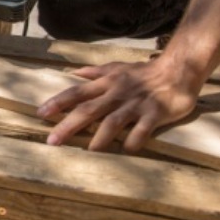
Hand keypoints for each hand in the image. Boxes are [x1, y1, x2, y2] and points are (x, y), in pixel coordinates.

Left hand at [36, 59, 198, 152]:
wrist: (178, 70)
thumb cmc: (143, 72)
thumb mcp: (116, 67)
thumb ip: (94, 72)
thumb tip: (73, 73)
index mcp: (106, 83)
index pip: (76, 92)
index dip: (58, 102)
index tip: (40, 114)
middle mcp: (117, 93)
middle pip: (88, 110)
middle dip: (68, 125)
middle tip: (52, 141)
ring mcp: (136, 104)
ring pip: (113, 122)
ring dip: (99, 138)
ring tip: (88, 152)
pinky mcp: (155, 113)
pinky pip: (142, 130)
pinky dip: (133, 140)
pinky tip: (126, 151)